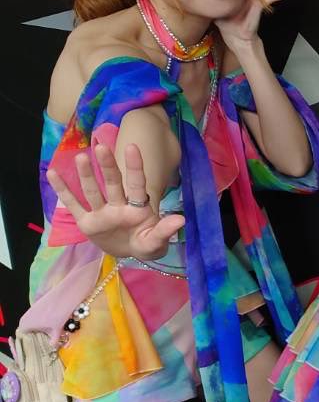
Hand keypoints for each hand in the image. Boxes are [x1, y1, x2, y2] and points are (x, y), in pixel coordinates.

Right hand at [45, 143, 184, 260]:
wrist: (130, 254)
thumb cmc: (146, 243)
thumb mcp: (157, 242)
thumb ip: (165, 231)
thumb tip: (181, 220)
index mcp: (138, 208)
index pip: (137, 184)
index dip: (135, 167)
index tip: (132, 147)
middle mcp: (119, 206)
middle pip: (113, 183)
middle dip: (108, 166)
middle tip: (101, 147)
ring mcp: (102, 213)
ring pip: (93, 191)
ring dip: (86, 175)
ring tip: (80, 157)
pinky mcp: (87, 222)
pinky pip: (73, 206)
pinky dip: (63, 191)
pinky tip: (53, 173)